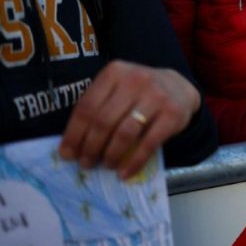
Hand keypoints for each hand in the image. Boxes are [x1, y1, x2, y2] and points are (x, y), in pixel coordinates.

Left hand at [59, 60, 199, 178]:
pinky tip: (124, 173)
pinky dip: (134, 162)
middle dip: (91, 147)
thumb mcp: (117, 88)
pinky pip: (148, 144)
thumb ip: (97, 107)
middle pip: (104, 121)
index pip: (87, 107)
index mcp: (115, 72)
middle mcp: (135, 80)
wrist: (179, 88)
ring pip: (124, 133)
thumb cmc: (139, 93)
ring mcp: (156, 96)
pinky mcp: (173, 114)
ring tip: (106, 166)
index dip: (74, 134)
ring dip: (111, 155)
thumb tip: (71, 146)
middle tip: (86, 163)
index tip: (67, 155)